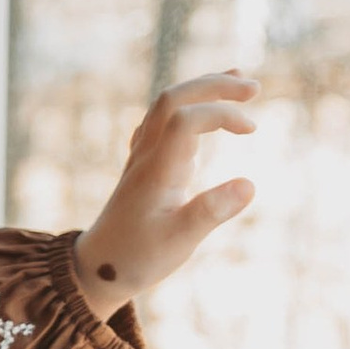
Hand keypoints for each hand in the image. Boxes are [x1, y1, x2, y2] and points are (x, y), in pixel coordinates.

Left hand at [71, 72, 256, 316]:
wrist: (96, 269)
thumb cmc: (137, 258)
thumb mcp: (180, 242)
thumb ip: (212, 212)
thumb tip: (250, 184)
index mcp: (156, 170)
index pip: (186, 119)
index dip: (222, 114)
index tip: (253, 130)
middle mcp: (145, 156)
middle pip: (173, 98)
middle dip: (214, 85)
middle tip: (253, 88)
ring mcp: (141, 158)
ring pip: (165, 106)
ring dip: (201, 89)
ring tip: (239, 79)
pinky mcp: (143, 165)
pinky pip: (161, 121)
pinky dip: (188, 106)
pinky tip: (203, 111)